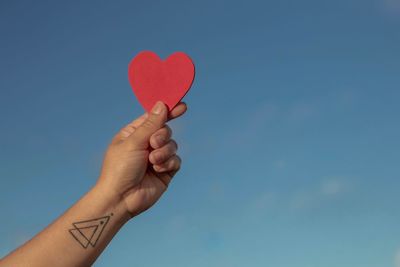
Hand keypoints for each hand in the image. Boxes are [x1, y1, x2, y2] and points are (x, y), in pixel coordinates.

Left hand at [97, 101, 186, 216]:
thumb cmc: (120, 168)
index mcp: (134, 134)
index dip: (168, 111)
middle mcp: (146, 144)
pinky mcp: (165, 171)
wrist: (121, 198)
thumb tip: (162, 105)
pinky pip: (176, 160)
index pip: (153, 118)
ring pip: (173, 145)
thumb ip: (151, 124)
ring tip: (152, 161)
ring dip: (164, 152)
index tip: (182, 106)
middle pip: (165, 130)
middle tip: (153, 143)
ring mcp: (156, 158)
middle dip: (162, 136)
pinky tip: (158, 170)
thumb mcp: (133, 142)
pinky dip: (168, 163)